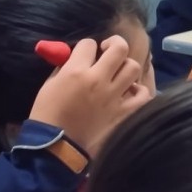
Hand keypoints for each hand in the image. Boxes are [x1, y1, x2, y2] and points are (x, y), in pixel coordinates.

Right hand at [27, 35, 152, 156]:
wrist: (55, 148)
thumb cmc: (47, 115)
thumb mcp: (49, 85)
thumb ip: (65, 68)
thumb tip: (76, 57)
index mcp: (76, 72)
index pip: (88, 44)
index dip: (87, 46)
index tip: (86, 53)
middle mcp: (99, 80)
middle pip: (119, 48)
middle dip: (114, 44)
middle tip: (108, 51)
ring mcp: (114, 96)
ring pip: (133, 67)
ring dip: (126, 67)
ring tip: (119, 74)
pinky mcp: (124, 112)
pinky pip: (143, 95)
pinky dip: (138, 91)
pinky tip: (129, 92)